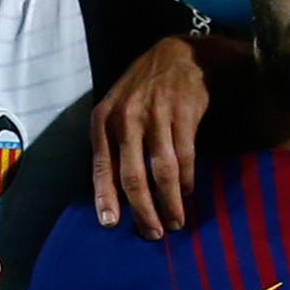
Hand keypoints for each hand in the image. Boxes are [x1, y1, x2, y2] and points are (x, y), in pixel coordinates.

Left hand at [90, 33, 245, 236]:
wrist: (178, 55)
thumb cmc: (142, 92)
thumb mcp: (116, 112)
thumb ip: (111, 147)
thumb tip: (111, 197)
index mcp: (104, 120)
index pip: (102, 168)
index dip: (107, 199)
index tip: (111, 225)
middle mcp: (127, 118)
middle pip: (133, 177)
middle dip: (143, 211)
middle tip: (152, 233)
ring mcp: (156, 114)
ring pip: (162, 172)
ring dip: (169, 202)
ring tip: (175, 222)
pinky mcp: (183, 113)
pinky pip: (185, 156)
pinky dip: (186, 179)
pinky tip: (187, 192)